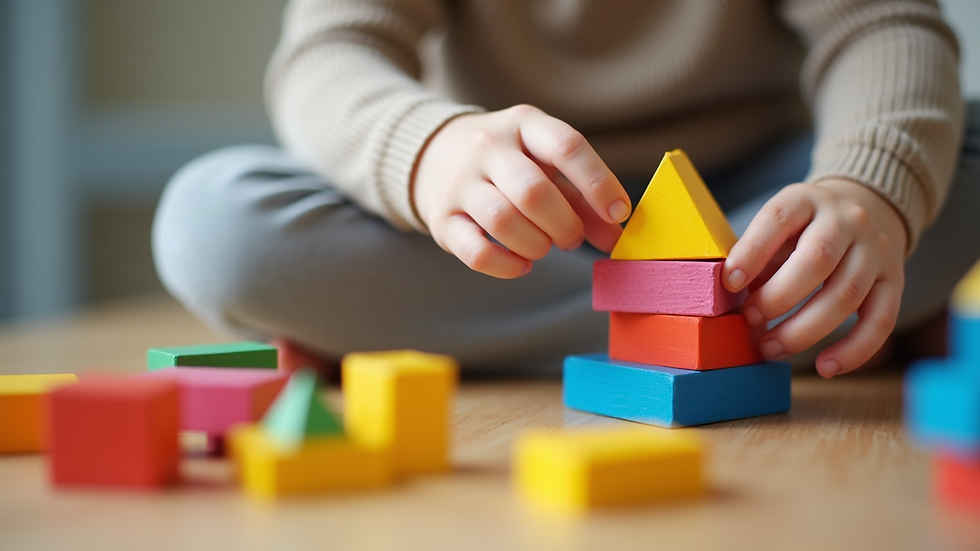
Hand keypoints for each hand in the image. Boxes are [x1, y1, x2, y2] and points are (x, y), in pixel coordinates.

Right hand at [412, 104, 630, 278]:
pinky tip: (520, 265)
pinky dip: (507, 266)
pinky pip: (477, 252)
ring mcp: (460, 183)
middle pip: (534, 192)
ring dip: (537, 245)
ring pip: (504, 221)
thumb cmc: (507, 164)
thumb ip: (582, 198)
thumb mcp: (544, 164)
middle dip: (564, 225)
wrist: (431, 156)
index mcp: (524, 125)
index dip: (598, 182)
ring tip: (542, 247)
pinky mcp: (441, 219)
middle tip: (571, 239)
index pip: (566, 146)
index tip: (618, 213)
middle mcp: (488, 148)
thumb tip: (616, 239)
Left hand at [722, 179, 906, 376]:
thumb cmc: (803, 229)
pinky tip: (826, 368)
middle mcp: (847, 220)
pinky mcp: (895, 281)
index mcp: (806, 201)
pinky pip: (881, 320)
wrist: (866, 209)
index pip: (778, 219)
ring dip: (805, 330)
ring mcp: (876, 250)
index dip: (752, 252)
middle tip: (750, 319)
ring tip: (772, 348)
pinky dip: (854, 350)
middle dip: (778, 297)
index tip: (729, 282)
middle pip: (818, 259)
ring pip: (846, 294)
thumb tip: (730, 299)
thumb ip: (756, 255)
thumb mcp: (777, 228)